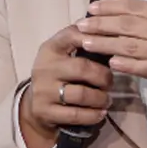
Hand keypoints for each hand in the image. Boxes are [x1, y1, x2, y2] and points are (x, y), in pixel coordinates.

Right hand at [18, 24, 113, 147]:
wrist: (35, 105)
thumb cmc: (57, 75)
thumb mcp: (62, 55)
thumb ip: (81, 43)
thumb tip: (111, 32)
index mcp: (50, 48)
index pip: (72, 36)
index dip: (94, 39)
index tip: (111, 46)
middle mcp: (44, 67)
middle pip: (82, 68)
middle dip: (103, 76)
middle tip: (110, 82)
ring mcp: (43, 91)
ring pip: (81, 94)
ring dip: (100, 98)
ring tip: (107, 99)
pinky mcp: (45, 111)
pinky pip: (76, 114)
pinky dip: (93, 115)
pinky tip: (100, 112)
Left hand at [79, 0, 146, 127]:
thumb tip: (123, 14)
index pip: (135, 7)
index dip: (111, 6)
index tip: (91, 8)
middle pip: (128, 24)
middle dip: (101, 24)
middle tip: (81, 25)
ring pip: (130, 45)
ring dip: (105, 44)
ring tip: (86, 43)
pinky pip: (143, 67)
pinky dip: (126, 64)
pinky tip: (111, 63)